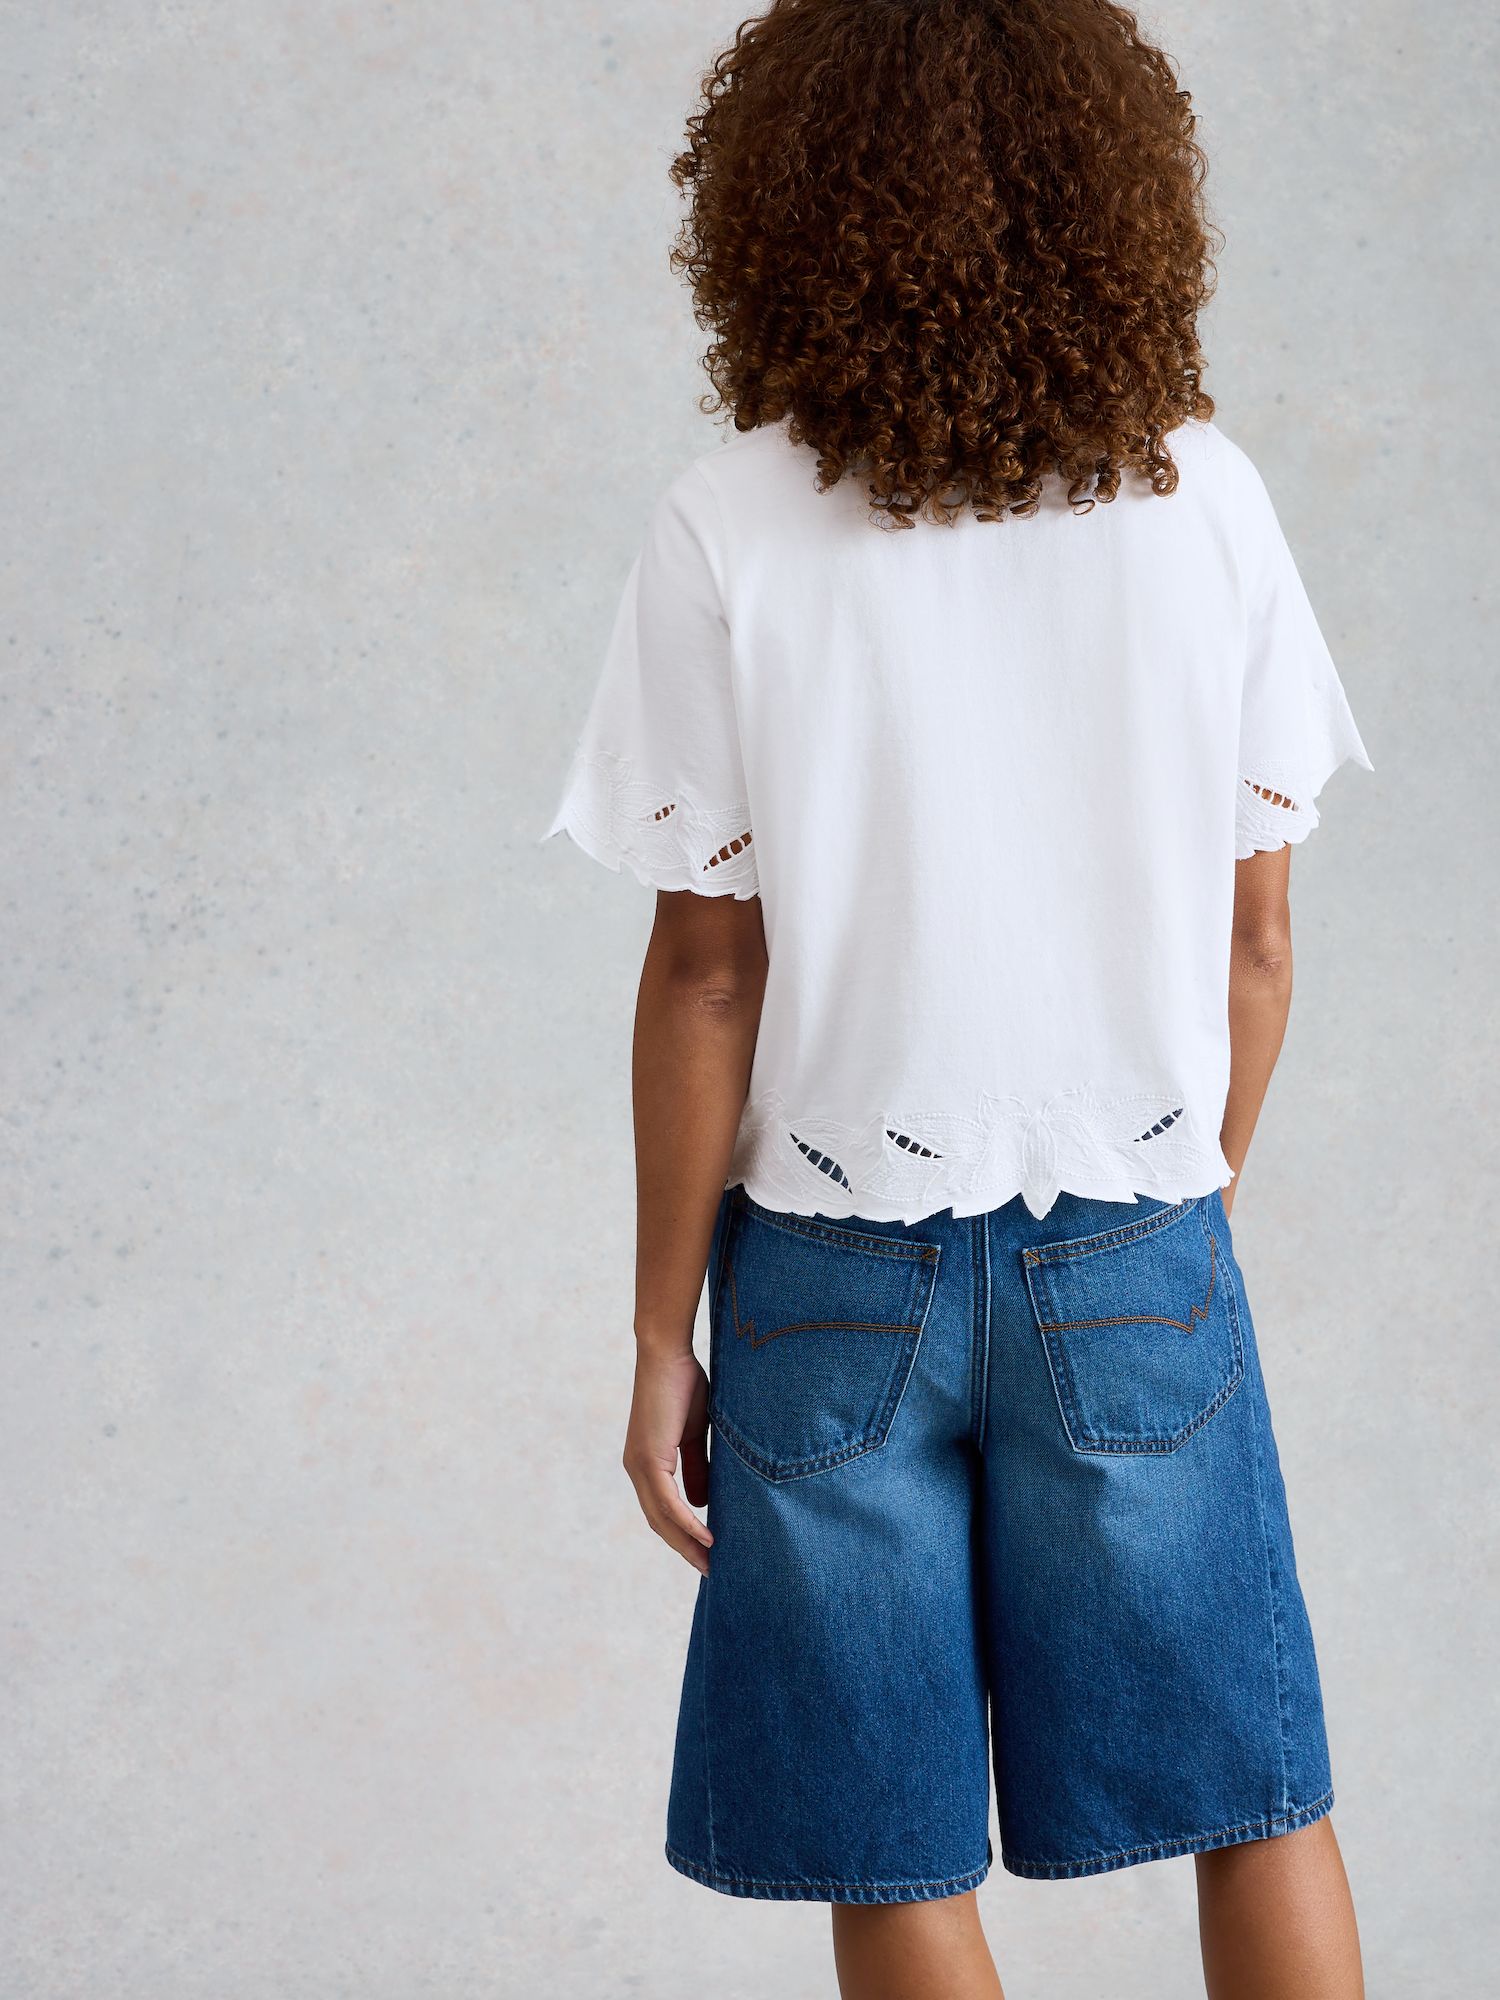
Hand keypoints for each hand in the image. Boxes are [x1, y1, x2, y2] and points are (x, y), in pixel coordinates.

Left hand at [622, 1347, 713, 1575]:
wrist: (667, 1353)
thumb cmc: (683, 1385)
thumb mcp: (695, 1434)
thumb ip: (698, 1467)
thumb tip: (703, 1503)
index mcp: (647, 1464)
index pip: (662, 1511)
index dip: (682, 1535)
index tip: (707, 1553)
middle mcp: (637, 1469)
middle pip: (659, 1523)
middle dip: (684, 1549)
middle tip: (711, 1569)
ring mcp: (640, 1465)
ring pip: (661, 1519)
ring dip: (686, 1544)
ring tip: (711, 1562)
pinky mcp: (649, 1458)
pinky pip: (668, 1502)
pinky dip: (687, 1523)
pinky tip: (706, 1537)